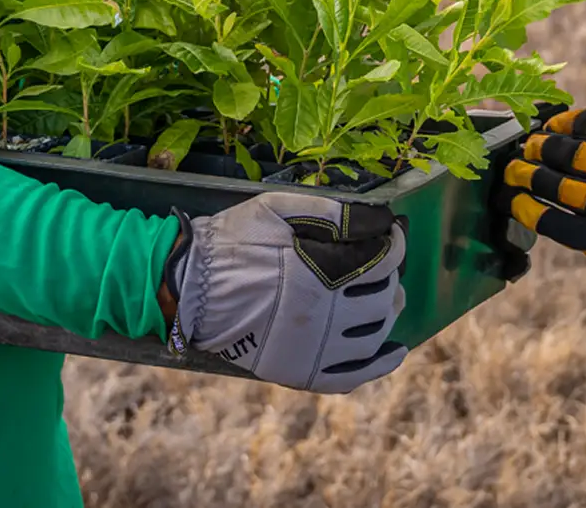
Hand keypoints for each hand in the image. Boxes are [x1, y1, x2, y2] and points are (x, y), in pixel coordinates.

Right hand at [160, 192, 408, 393]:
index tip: (392, 235)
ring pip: (373, 335)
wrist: (191, 287)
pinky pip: (351, 376)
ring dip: (389, 314)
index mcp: (322, 272)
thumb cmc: (234, 241)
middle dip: (391, 278)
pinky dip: (378, 365)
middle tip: (386, 266)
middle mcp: (326, 314)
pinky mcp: (300, 371)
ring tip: (389, 299)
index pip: (381, 261)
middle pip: (382, 298)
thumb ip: (331, 212)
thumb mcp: (279, 209)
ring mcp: (315, 348)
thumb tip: (380, 219)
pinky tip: (394, 352)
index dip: (394, 245)